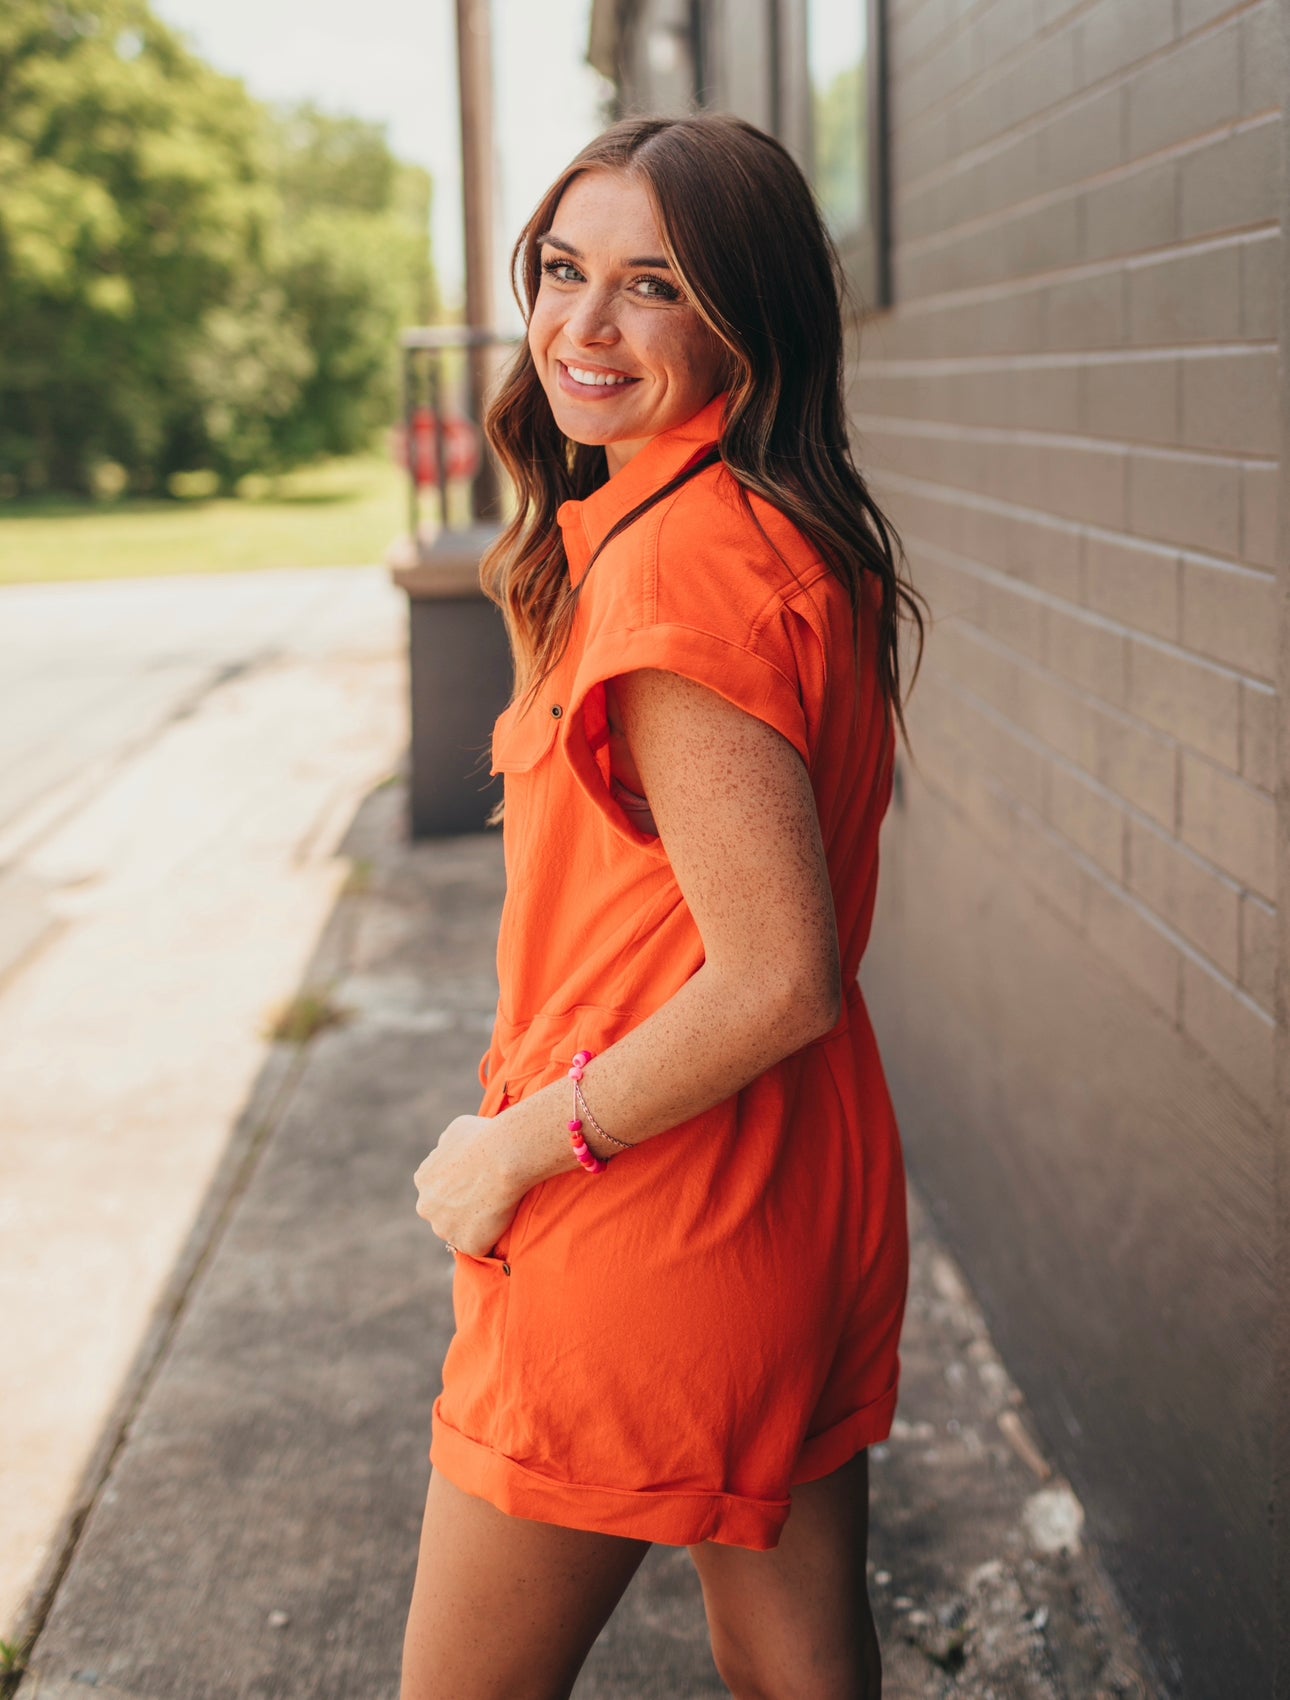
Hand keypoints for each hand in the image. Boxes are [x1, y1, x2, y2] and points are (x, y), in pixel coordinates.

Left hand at [413, 1114, 524, 1257]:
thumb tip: (447, 1148)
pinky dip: (492, 1237)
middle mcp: (426, 1207)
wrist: (504, 1157)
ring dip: (475, 1226)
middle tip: (487, 1200)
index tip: (475, 1184)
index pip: (437, 1190)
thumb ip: (447, 1145)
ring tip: (499, 1210)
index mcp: (422, 1179)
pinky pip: (481, 1245)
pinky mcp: (469, 1245)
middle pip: (443, 1215)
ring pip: (459, 1232)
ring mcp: (445, 1229)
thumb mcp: (456, 1130)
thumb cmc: (484, 1137)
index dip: (457, 1188)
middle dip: (460, 1210)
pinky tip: (505, 1221)